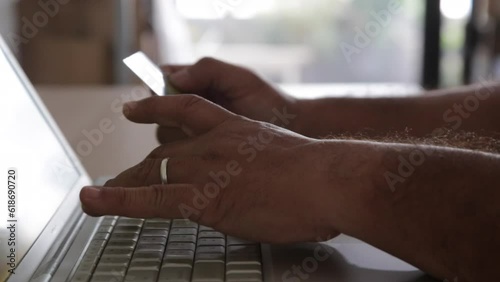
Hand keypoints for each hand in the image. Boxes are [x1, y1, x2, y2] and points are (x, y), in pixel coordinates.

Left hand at [80, 95, 339, 242]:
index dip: (155, 108)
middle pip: (163, 151)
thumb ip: (253, 165)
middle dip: (138, 167)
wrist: (327, 181)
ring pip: (150, 171)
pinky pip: (151, 197)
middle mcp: (213, 144)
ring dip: (120, 184)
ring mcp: (206, 168)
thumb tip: (244, 185)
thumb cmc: (317, 174)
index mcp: (233, 129)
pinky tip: (95, 199)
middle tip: (119, 177)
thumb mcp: (280, 156)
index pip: (184, 111)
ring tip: (94, 194)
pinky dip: (118, 199)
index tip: (135, 108)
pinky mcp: (203, 197)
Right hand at [157, 58, 300, 143]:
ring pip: (165, 133)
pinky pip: (179, 153)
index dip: (158, 85)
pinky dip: (186, 152)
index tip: (165, 90)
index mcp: (197, 82)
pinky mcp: (201, 153)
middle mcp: (190, 107)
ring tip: (200, 136)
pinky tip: (203, 152)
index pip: (161, 79)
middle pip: (158, 109)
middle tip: (184, 117)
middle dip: (167, 112)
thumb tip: (174, 78)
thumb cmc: (268, 101)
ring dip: (176, 134)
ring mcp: (194, 131)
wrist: (292, 130)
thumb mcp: (241, 79)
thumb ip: (209, 70)